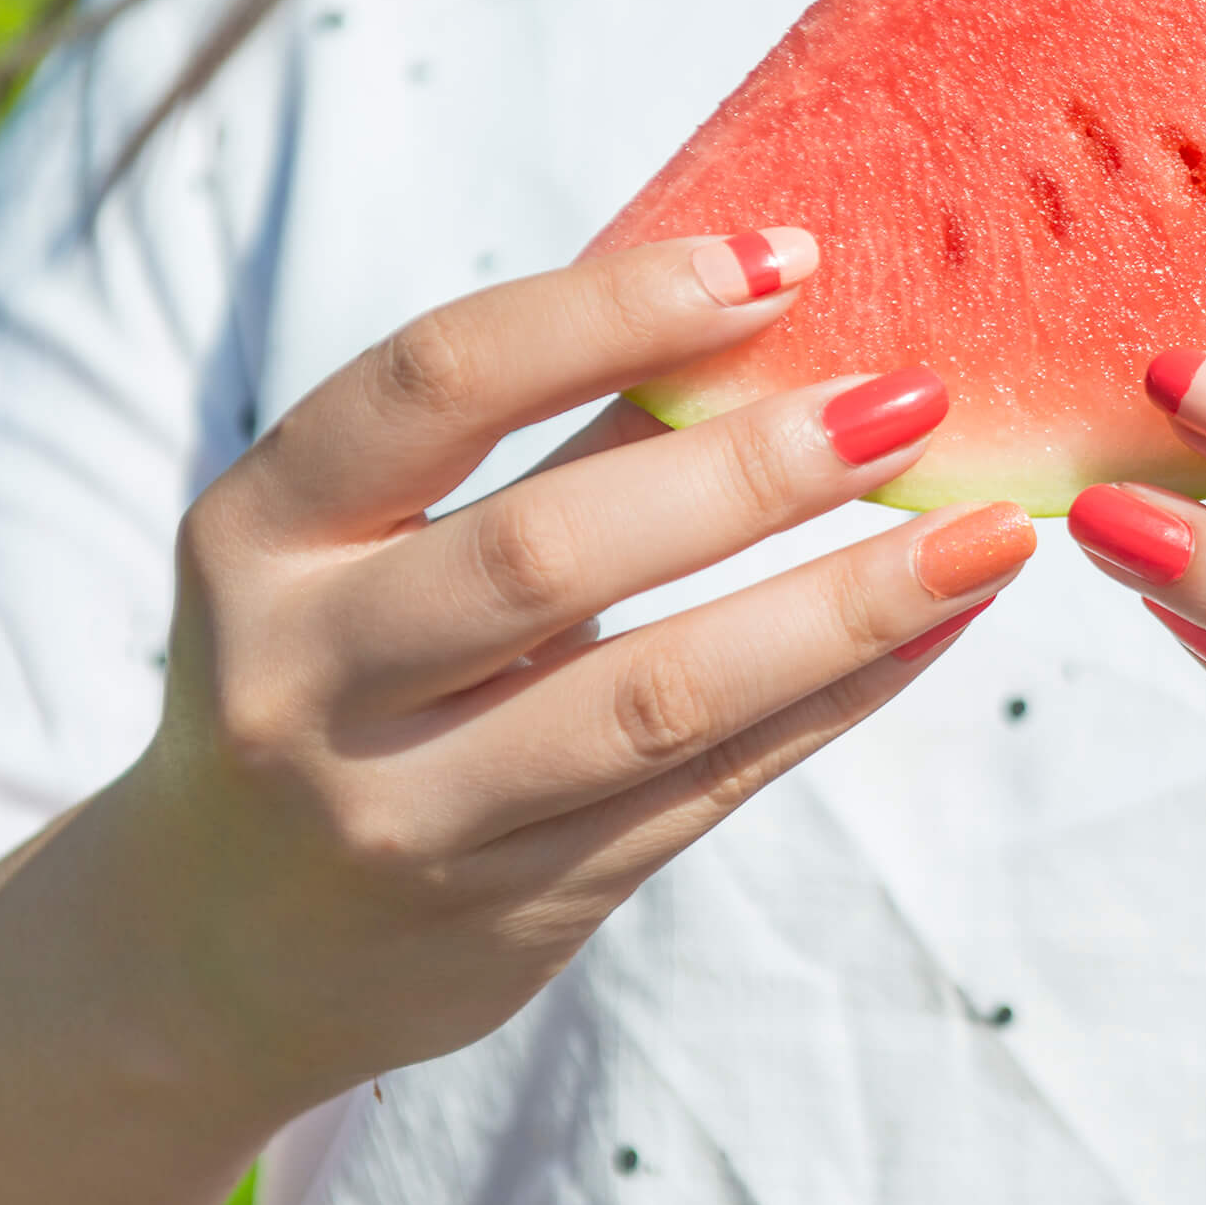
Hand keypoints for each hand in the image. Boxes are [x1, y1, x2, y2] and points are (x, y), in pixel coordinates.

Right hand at [111, 230, 1033, 1107]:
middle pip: (550, 552)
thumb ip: (530, 441)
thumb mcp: (361, 544)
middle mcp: (307, 680)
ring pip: (654, 699)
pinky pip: (706, 794)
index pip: (440, 382)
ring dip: (840, 607)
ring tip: (980, 535)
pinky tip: (935, 631)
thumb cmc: (335, 673)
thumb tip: (762, 299)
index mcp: (257, 533)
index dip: (615, 306)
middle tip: (911, 401)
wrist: (224, 946)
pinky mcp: (510, 913)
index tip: (784, 258)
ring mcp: (405, 817)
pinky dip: (834, 701)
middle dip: (752, 470)